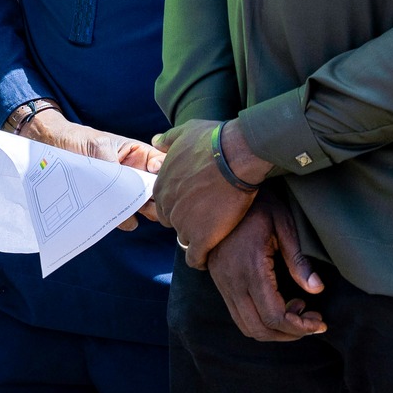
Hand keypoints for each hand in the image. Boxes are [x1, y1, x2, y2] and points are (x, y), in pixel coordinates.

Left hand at [22, 109, 158, 227]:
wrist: (48, 148)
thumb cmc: (76, 140)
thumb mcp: (99, 148)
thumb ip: (117, 171)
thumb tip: (130, 199)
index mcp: (139, 154)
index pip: (164, 166)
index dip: (166, 175)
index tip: (155, 180)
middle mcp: (135, 175)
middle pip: (159, 191)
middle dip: (157, 199)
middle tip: (146, 204)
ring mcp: (124, 193)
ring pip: (145, 208)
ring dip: (141, 212)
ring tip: (127, 209)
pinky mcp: (109, 207)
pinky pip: (124, 219)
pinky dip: (122, 221)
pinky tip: (113, 216)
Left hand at [147, 118, 268, 267]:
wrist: (235, 155)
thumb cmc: (212, 140)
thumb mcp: (185, 132)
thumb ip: (168, 139)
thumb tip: (156, 141)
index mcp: (162, 185)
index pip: (165, 203)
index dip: (180, 203)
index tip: (195, 203)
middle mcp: (168, 206)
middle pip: (173, 222)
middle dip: (187, 221)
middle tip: (206, 217)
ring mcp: (184, 223)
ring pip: (186, 239)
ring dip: (197, 237)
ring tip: (214, 233)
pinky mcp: (203, 237)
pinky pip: (196, 258)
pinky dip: (200, 259)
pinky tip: (208, 257)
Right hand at [205, 192, 325, 341]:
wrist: (223, 189)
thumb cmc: (259, 203)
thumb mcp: (284, 224)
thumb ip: (299, 259)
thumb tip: (316, 290)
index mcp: (251, 268)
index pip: (274, 316)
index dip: (300, 327)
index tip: (320, 322)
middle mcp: (232, 280)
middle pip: (259, 329)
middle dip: (289, 334)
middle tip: (311, 322)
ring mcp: (222, 282)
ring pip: (246, 326)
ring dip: (273, 329)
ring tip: (296, 311)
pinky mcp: (218, 280)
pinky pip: (237, 313)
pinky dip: (260, 319)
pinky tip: (278, 302)